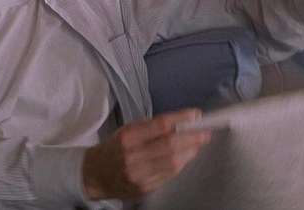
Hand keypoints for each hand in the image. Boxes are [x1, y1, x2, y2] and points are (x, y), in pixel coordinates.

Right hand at [81, 109, 211, 200]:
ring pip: (172, 163)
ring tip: (200, 143)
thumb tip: (183, 121)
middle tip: (206, 131)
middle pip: (169, 145)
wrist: (97, 175)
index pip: (158, 126)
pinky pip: (169, 175)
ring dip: (190, 151)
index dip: (180, 119)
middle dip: (192, 137)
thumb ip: (152, 127)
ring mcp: (139, 175)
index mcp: (127, 137)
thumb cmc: (116, 148)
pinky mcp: (145, 188)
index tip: (196, 114)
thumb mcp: (128, 130)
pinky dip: (181, 164)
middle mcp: (132, 157)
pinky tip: (186, 156)